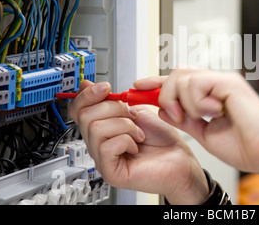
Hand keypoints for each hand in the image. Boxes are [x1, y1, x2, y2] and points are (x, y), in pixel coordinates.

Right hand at [68, 80, 209, 203]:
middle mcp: (99, 143)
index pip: (78, 109)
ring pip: (96, 128)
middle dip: (113, 108)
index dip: (87, 94)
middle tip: (132, 116)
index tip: (105, 87)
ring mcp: (102, 159)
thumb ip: (115, 99)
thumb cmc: (163, 139)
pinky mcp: (110, 172)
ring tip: (138, 134)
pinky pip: (106, 147)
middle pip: (85, 115)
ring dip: (125, 125)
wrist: (180, 158)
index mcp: (103, 127)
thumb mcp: (138, 109)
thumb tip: (89, 85)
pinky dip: (127, 141)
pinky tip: (136, 147)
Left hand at [134, 69, 258, 184]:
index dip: (156, 83)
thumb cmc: (244, 146)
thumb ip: (185, 120)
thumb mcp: (204, 133)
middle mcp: (216, 83)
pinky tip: (213, 113)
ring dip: (184, 102)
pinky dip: (197, 102)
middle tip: (177, 116)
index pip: (178, 80)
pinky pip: (196, 83)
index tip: (137, 87)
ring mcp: (223, 80)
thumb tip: (163, 110)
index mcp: (211, 94)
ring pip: (182, 77)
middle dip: (166, 94)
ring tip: (202, 117)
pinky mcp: (229, 82)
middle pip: (176, 73)